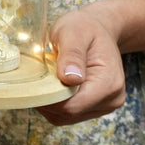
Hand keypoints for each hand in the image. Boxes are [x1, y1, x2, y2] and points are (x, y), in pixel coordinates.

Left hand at [37, 5, 125, 125]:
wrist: (97, 28)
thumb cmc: (85, 28)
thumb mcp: (74, 33)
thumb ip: (72, 55)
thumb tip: (70, 78)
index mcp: (109, 82)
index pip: (73, 105)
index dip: (49, 99)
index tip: (33, 83)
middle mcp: (111, 99)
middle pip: (69, 113)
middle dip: (47, 100)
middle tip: (35, 78)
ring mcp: (104, 105)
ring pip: (67, 117)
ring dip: (49, 103)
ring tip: (44, 79)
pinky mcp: (94, 106)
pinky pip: (69, 113)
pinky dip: (54, 104)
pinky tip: (49, 85)